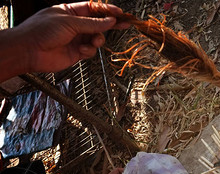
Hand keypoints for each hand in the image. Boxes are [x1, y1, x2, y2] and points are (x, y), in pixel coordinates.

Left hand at [14, 2, 128, 72]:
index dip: (107, 11)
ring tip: (93, 42)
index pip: (94, 8)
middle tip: (125, 24)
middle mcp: (75, 25)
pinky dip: (88, 50)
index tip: (120, 13)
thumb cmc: (41, 31)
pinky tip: (81, 50)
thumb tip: (109, 20)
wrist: (29, 51)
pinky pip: (90, 51)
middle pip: (98, 23)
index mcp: (71, 11)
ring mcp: (76, 38)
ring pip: (96, 38)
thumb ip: (92, 23)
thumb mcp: (70, 22)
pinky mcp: (76, 52)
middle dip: (111, 24)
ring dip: (97, 40)